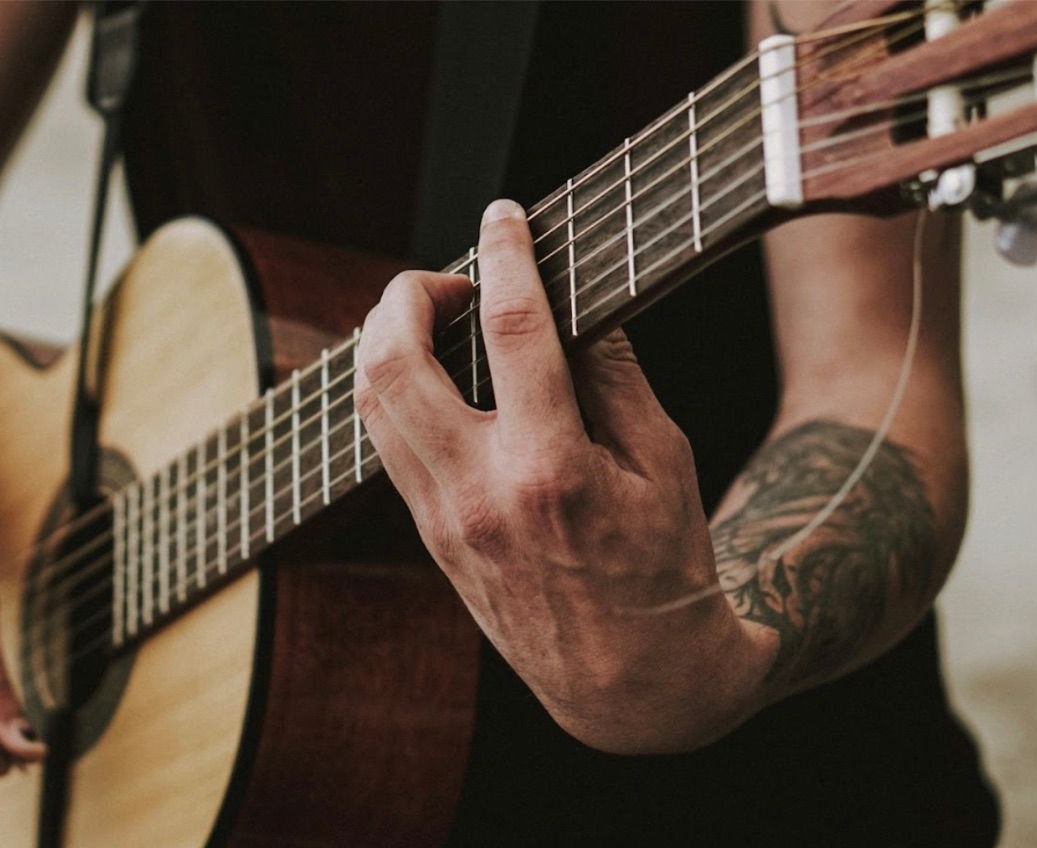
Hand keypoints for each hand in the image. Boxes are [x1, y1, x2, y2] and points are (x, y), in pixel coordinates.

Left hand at [354, 199, 774, 752]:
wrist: (629, 684)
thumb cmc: (665, 569)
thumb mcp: (664, 461)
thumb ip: (613, 373)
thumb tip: (570, 296)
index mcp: (551, 470)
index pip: (511, 330)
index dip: (504, 255)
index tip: (504, 213)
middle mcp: (479, 493)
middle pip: (393, 362)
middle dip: (407, 293)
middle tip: (451, 276)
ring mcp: (442, 520)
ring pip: (371, 402)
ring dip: (387, 338)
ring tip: (438, 317)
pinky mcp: (429, 537)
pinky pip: (386, 442)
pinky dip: (395, 388)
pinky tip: (433, 370)